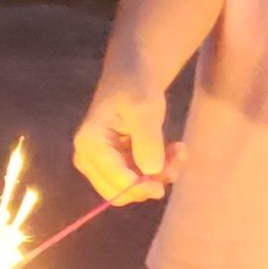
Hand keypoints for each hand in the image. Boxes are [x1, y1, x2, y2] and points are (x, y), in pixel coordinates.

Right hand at [73, 80, 179, 203]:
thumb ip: (147, 139)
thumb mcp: (145, 107)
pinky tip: (173, 151)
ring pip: (132, 188)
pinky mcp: (114, 165)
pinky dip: (157, 170)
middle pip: (121, 191)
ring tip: (179, 150)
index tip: (167, 178)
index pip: (114, 180)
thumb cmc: (135, 87)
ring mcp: (100, 165)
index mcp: (90, 144)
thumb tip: (152, 171)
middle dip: (151, 182)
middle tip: (178, 159)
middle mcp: (88, 160)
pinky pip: (137, 180)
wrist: (132, 77)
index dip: (141, 186)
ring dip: (158, 175)